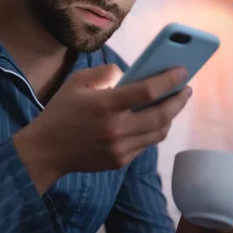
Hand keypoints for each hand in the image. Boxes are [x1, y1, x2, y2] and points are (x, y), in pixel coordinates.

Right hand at [14, 64, 190, 192]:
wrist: (46, 151)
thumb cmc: (60, 112)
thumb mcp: (77, 82)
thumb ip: (106, 72)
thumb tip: (131, 74)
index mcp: (106, 105)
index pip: (148, 91)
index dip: (169, 80)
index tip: (183, 72)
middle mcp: (116, 128)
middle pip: (161, 115)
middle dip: (179, 101)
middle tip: (186, 89)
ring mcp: (120, 148)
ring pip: (158, 133)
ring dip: (171, 117)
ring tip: (174, 104)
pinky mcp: (119, 161)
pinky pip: (146, 144)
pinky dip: (154, 130)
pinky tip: (155, 120)